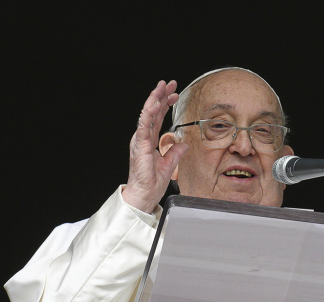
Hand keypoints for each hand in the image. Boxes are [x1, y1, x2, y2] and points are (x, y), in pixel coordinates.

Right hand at [123, 80, 188, 212]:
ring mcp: (140, 140)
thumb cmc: (152, 183)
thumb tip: (183, 143)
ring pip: (147, 114)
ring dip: (155, 99)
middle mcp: (143, 138)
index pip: (157, 118)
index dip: (165, 105)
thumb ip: (175, 152)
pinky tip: (155, 103)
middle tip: (170, 83)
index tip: (174, 95)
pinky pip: (144, 125)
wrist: (144, 195)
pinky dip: (149, 113)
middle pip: (152, 112)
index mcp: (149, 141)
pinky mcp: (140, 145)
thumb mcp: (170, 165)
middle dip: (161, 96)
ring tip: (162, 87)